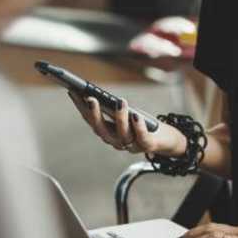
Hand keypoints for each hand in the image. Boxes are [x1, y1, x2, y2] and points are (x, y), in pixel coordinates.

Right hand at [67, 92, 185, 156]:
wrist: (165, 139)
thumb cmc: (141, 122)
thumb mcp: (125, 113)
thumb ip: (112, 107)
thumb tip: (97, 92)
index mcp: (107, 132)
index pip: (90, 120)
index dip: (80, 107)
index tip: (73, 91)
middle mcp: (116, 141)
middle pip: (102, 130)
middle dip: (95, 115)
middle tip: (91, 98)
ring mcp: (131, 146)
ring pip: (122, 135)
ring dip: (120, 118)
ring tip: (120, 101)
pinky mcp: (148, 146)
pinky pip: (142, 138)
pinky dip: (138, 127)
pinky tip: (136, 115)